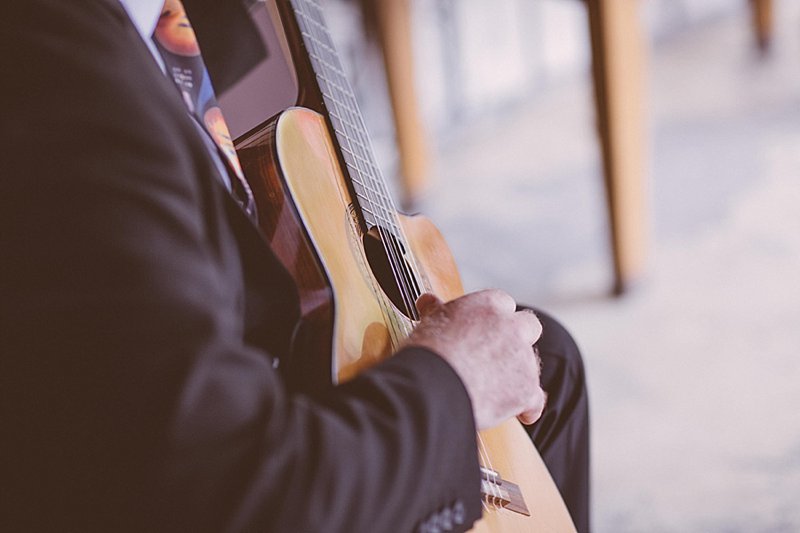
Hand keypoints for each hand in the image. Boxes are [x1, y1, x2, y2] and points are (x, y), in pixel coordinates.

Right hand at [404, 289, 545, 429]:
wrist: (432, 385)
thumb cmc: (427, 353)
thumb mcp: (430, 323)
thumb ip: (436, 311)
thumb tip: (429, 301)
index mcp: (488, 304)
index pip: (502, 303)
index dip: (493, 319)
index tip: (482, 331)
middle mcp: (512, 327)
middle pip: (528, 326)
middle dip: (518, 339)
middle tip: (498, 355)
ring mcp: (523, 359)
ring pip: (531, 365)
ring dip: (518, 374)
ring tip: (494, 389)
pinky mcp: (526, 390)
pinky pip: (536, 400)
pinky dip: (528, 408)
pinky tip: (521, 414)